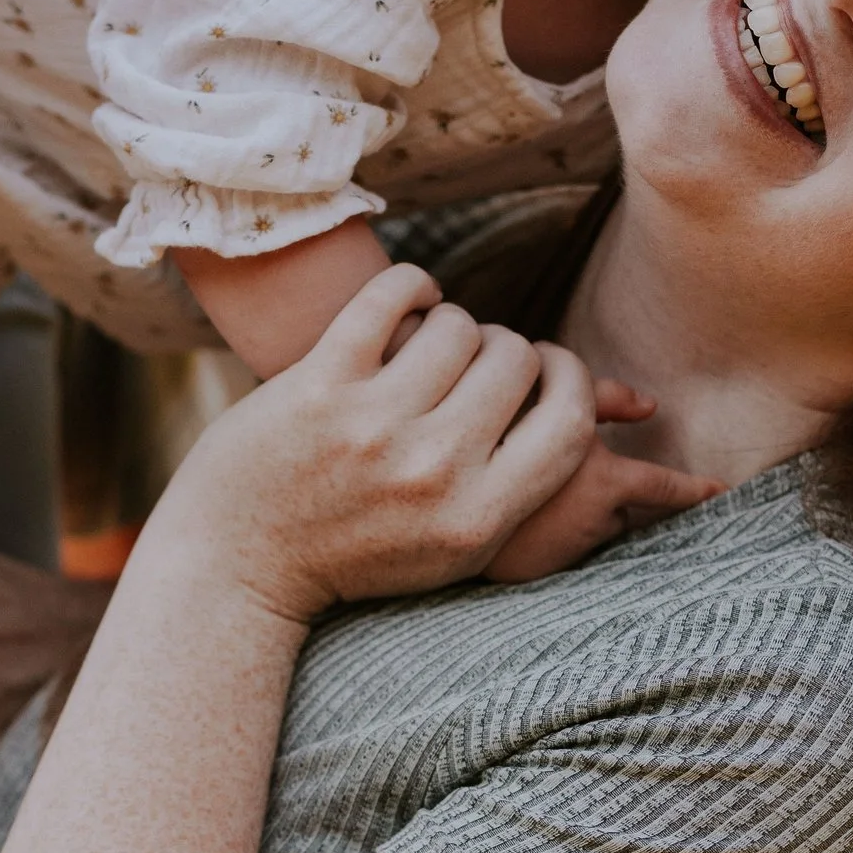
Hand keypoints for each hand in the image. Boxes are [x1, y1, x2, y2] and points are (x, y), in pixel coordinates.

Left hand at [146, 264, 709, 620]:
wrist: (238, 564)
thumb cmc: (360, 550)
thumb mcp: (455, 541)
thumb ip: (526, 477)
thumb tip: (615, 399)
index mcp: (477, 517)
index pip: (565, 417)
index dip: (569, 376)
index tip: (546, 368)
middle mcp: (431, 472)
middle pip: (515, 358)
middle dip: (503, 349)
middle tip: (474, 363)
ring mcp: (372, 426)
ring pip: (460, 324)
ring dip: (453, 322)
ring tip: (434, 342)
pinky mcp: (318, 385)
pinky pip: (393, 296)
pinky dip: (411, 287)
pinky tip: (408, 304)